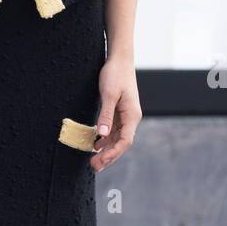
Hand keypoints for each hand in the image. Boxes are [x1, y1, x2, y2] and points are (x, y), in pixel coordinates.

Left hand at [91, 54, 140, 171]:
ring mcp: (125, 115)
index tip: (100, 161)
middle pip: (121, 143)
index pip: (125, 141)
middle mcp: (131, 118)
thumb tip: (102, 134)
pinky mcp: (119, 112)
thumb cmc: (115, 74)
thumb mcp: (108, 94)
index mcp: (132, 115)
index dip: (113, 153)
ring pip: (117, 138)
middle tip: (94, 166)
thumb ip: (105, 114)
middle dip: (109, 156)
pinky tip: (95, 144)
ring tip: (93, 160)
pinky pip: (113, 130)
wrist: (120, 59)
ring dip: (106, 149)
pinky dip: (105, 139)